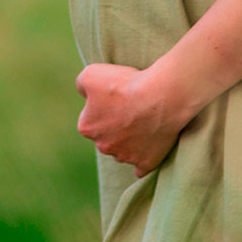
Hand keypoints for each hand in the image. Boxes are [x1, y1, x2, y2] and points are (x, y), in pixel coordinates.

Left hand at [75, 62, 193, 176]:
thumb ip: (81, 84)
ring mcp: (125, 156)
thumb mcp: (92, 74)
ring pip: (122, 150)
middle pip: (106, 137)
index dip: (103, 106)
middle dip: (115, 125)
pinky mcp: (145, 163)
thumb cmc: (125, 85)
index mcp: (87, 127)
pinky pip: (141, 168)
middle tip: (131, 108)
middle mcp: (103, 146)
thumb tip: (84, 93)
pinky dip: (143, 161)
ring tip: (144, 121)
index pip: (90, 118)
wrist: (159, 97)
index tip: (116, 98)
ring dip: (129, 140)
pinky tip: (146, 151)